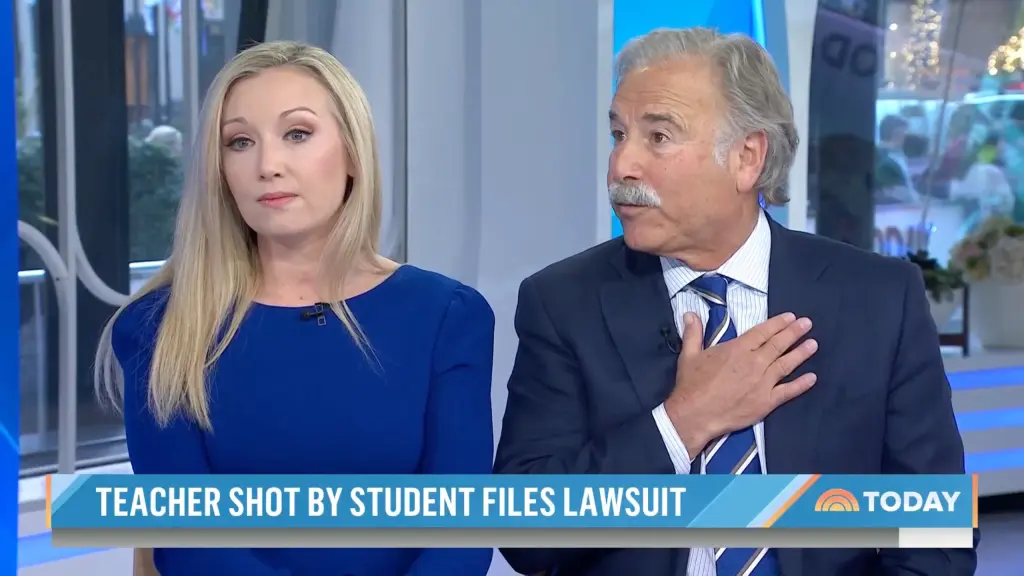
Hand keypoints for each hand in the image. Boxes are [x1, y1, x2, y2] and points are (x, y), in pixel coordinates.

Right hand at [663, 312, 817, 456]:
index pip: (763, 332)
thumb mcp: (689, 355)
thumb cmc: (691, 385)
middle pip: (778, 344)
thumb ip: (693, 333)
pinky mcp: (766, 402)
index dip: (778, 323)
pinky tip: (812, 378)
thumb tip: (690, 313)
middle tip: (807, 323)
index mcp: (737, 349)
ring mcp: (763, 383)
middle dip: (794, 332)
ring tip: (814, 344)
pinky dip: (801, 384)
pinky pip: (788, 391)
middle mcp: (754, 363)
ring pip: (786, 364)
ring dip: (801, 353)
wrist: (695, 414)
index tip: (791, 317)